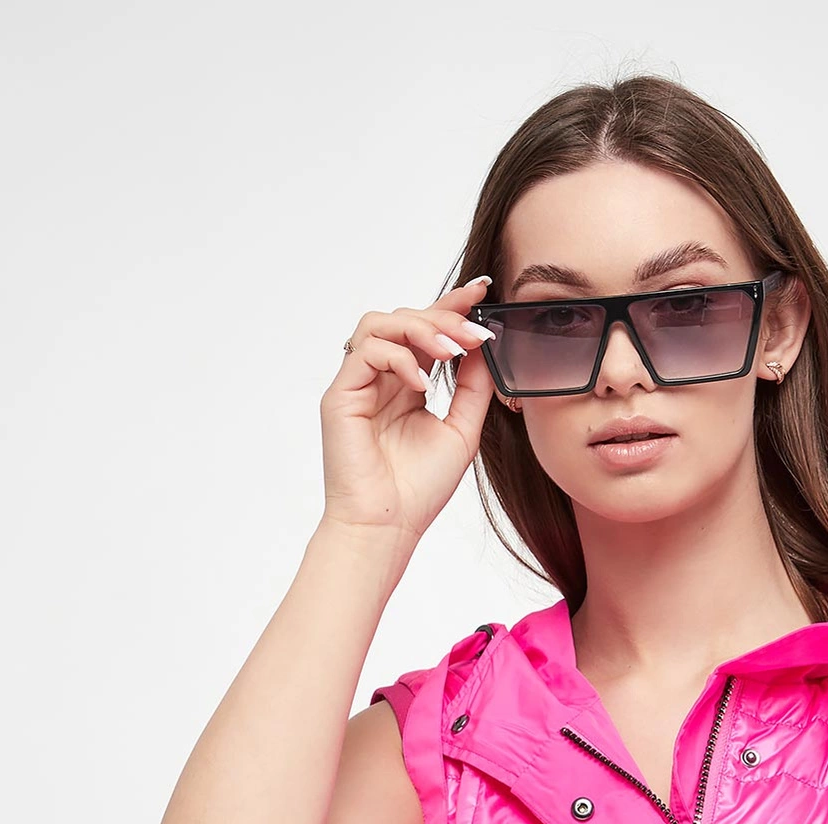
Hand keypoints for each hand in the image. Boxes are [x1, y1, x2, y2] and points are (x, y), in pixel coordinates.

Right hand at [319, 275, 497, 542]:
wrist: (388, 526)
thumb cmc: (418, 489)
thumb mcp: (462, 430)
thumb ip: (474, 388)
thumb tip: (486, 347)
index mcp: (408, 383)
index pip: (427, 331)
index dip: (452, 305)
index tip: (483, 292)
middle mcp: (381, 378)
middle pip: (405, 318)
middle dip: (444, 317)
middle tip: (476, 332)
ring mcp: (358, 383)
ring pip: (380, 324)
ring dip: (421, 329)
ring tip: (452, 351)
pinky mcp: (340, 395)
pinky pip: (366, 352)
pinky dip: (399, 358)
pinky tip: (423, 385)